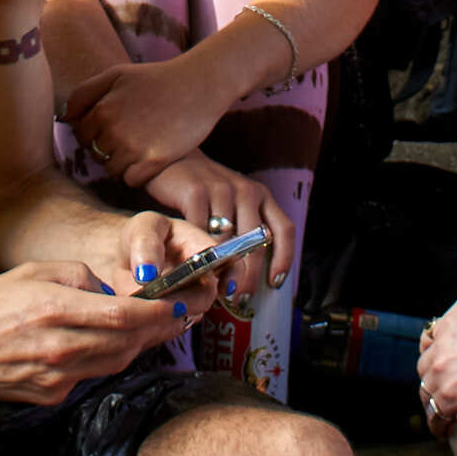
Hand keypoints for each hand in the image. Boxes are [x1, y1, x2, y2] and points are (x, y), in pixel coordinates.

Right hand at [0, 254, 209, 406]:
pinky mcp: (51, 396)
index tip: (182, 303)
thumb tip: (108, 290)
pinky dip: (106, 358)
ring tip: (154, 328)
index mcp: (54, 310)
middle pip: (127, 345)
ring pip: (114, 363)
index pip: (123, 317)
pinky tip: (108, 343)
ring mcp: (56, 379)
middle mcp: (59, 349)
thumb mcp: (31, 272)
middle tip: (180, 315)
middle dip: (159, 331)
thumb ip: (77, 276)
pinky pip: (91, 375)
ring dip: (138, 346)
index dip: (160, 313)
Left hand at [65, 55, 218, 188]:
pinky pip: (132, 180)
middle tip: (130, 137)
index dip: (93, 134)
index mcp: (102, 109)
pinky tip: (149, 158)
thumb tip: (62, 118)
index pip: (81, 135)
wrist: (199, 84)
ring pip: (111, 170)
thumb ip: (84, 93)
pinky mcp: (155, 161)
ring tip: (140, 146)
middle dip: (107, 149)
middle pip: (96, 154)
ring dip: (121, 163)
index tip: (112, 128)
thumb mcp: (117, 75)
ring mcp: (134, 147)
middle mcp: (114, 129)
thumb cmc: (156, 79)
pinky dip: (138, 173)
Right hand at [116, 151, 292, 291]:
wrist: (172, 158)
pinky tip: (191, 266)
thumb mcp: (231, 204)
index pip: (283, 229)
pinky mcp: (196, 192)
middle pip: (255, 243)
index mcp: (260, 195)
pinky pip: (199, 233)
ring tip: (214, 289)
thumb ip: (241, 231)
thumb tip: (246, 278)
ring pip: (227, 241)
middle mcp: (245, 191)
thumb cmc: (204, 191)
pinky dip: (195, 253)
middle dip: (248, 276)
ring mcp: (221, 190)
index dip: (283, 259)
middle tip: (237, 297)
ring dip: (221, 270)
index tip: (275, 283)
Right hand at [418, 281, 456, 441]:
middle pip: (426, 389)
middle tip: (445, 406)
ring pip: (425, 364)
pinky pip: (430, 338)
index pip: (433, 414)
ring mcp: (443, 341)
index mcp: (450, 392)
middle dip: (434, 401)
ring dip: (431, 375)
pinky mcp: (451, 321)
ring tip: (445, 380)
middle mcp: (440, 366)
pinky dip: (431, 348)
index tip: (442, 428)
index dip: (438, 425)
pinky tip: (443, 352)